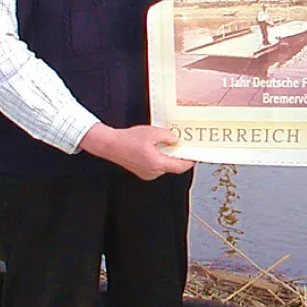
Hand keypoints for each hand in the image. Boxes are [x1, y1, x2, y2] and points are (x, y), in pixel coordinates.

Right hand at [79, 123, 193, 180]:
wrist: (110, 145)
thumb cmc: (128, 140)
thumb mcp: (153, 133)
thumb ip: (168, 137)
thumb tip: (176, 140)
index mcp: (157, 164)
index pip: (180, 167)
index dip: (189, 161)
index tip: (195, 155)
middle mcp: (153, 172)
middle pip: (172, 166)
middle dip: (177, 156)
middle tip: (182, 145)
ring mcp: (146, 174)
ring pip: (164, 166)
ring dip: (168, 156)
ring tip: (168, 144)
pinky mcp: (141, 171)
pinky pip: (156, 166)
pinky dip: (159, 158)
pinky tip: (156, 147)